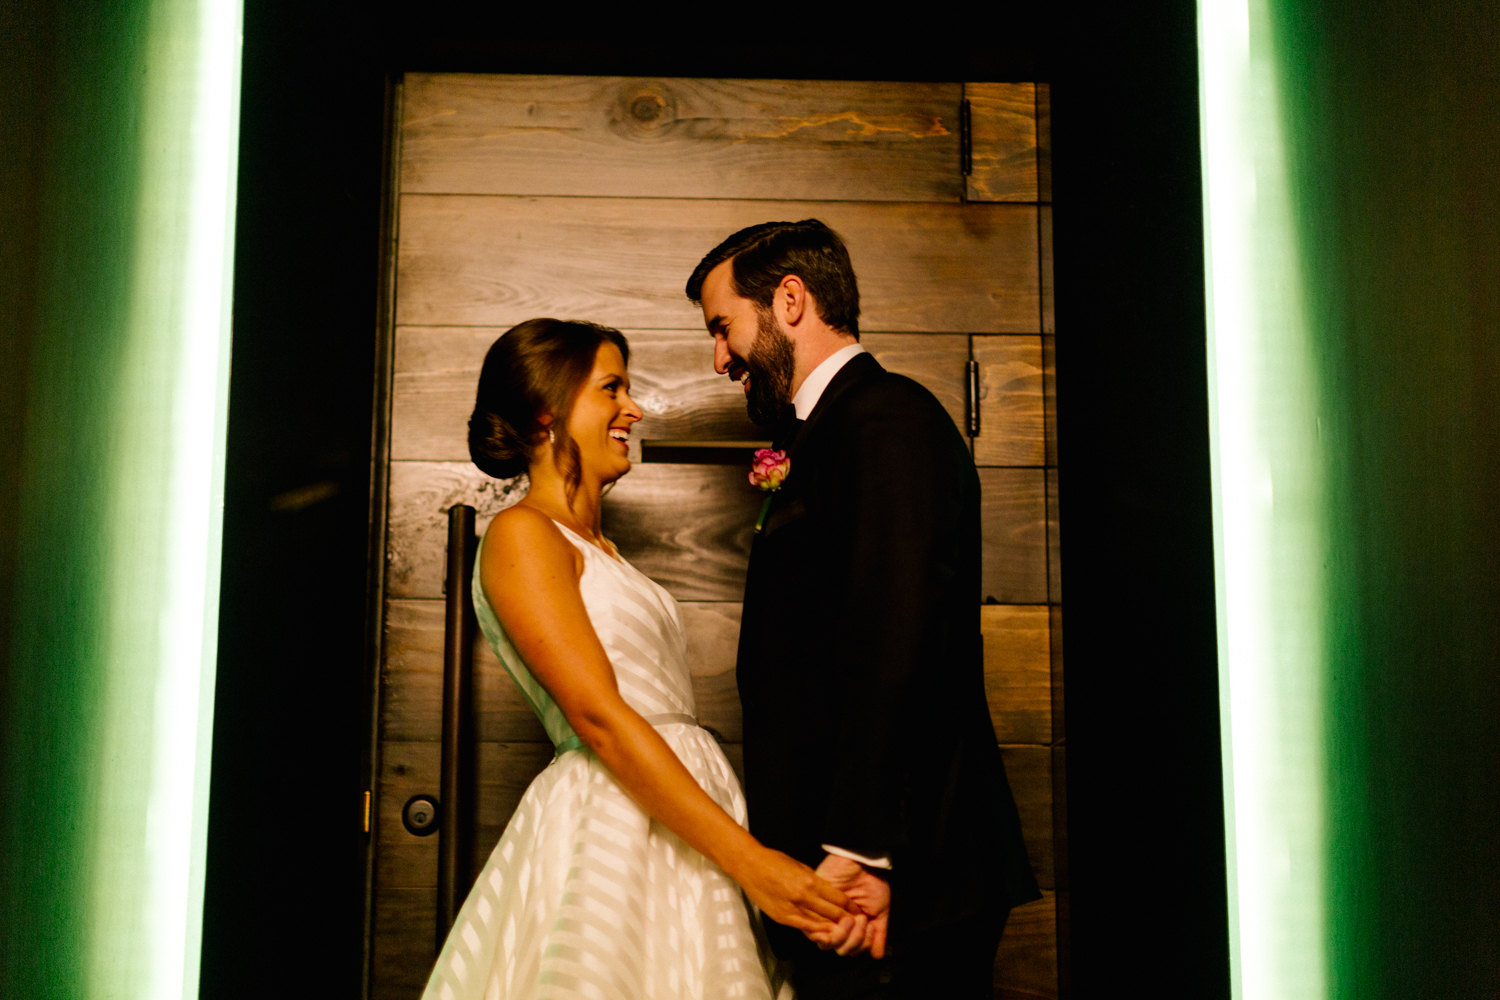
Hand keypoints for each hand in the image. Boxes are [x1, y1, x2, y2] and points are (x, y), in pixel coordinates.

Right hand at [733, 847, 855, 935]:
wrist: (750, 866)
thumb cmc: (775, 861)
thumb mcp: (801, 866)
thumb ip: (815, 880)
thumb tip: (828, 890)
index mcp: (811, 881)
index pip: (838, 898)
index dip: (850, 906)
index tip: (857, 910)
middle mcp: (804, 897)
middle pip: (832, 913)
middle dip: (846, 919)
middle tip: (856, 924)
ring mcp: (793, 909)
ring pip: (820, 924)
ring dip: (833, 928)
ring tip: (845, 932)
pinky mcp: (783, 917)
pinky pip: (804, 928)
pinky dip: (817, 931)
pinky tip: (825, 934)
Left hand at [809, 854, 890, 958]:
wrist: (860, 863)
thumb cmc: (871, 883)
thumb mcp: (880, 910)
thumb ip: (879, 933)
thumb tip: (877, 956)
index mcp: (850, 927)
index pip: (851, 949)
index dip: (862, 945)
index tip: (870, 928)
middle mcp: (836, 926)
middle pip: (839, 949)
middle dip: (854, 940)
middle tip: (862, 921)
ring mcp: (823, 918)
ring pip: (827, 943)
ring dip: (844, 935)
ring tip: (852, 919)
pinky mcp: (812, 909)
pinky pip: (814, 930)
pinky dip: (830, 931)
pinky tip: (842, 920)